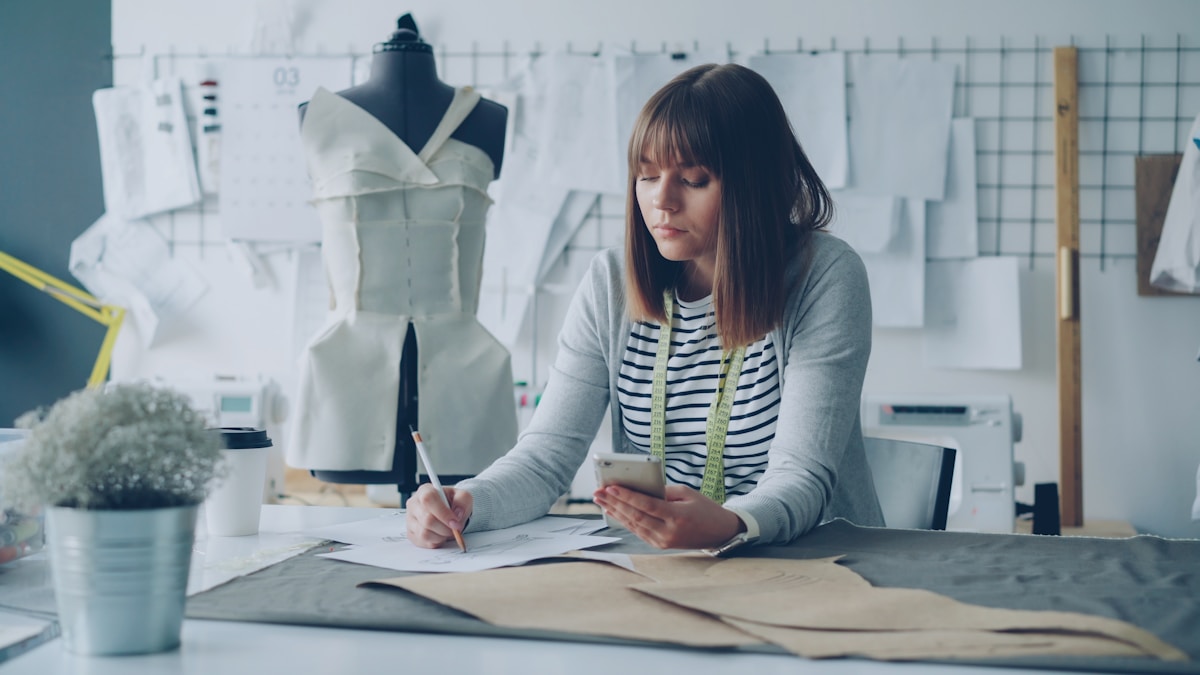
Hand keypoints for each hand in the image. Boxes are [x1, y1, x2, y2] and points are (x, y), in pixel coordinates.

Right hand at [405, 484, 472, 548]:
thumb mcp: (463, 496)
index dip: (443, 513)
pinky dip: (436, 541)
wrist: (449, 512)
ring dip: (441, 536)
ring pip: (425, 534)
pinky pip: (423, 542)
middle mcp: (414, 504)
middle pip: (427, 520)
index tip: (455, 523)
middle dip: (446, 528)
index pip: (428, 500)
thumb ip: (463, 501)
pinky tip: (440, 534)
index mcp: (425, 491)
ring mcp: (410, 520)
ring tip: (447, 530)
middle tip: (455, 529)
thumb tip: (457, 514)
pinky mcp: (411, 534)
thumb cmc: (454, 502)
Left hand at [592, 484, 742, 549]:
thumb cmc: (705, 509)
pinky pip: (638, 531)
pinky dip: (625, 520)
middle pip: (635, 516)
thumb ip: (663, 491)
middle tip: (598, 492)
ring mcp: (663, 542)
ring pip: (633, 525)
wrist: (720, 533)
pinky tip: (614, 511)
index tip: (611, 487)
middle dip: (614, 503)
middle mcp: (668, 533)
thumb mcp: (687, 493)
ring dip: (615, 512)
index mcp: (677, 517)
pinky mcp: (660, 545)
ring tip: (601, 500)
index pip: (646, 505)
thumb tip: (639, 488)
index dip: (627, 496)